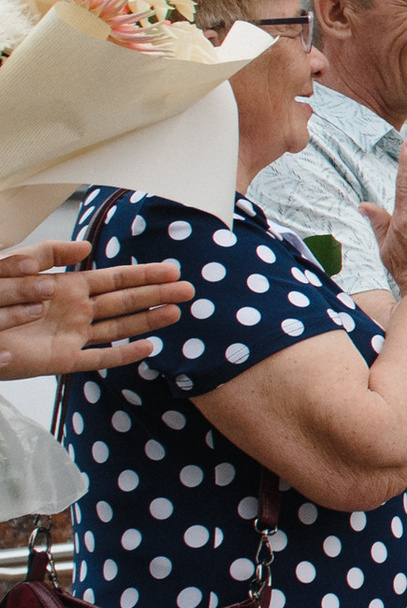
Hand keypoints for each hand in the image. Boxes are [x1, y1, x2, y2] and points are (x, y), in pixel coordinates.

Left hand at [0, 240, 190, 379]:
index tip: (170, 270)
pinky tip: (148, 348)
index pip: (115, 279)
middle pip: (125, 301)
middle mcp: (76, 311)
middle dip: (157, 295)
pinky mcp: (62, 360)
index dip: (143, 274)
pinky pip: (99, 358)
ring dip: (148, 320)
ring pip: (119, 327)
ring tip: (176, 313)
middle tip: (188, 290)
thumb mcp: (18, 264)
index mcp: (69, 287)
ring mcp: (72, 336)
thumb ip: (49, 253)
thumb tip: (86, 247)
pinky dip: (124, 354)